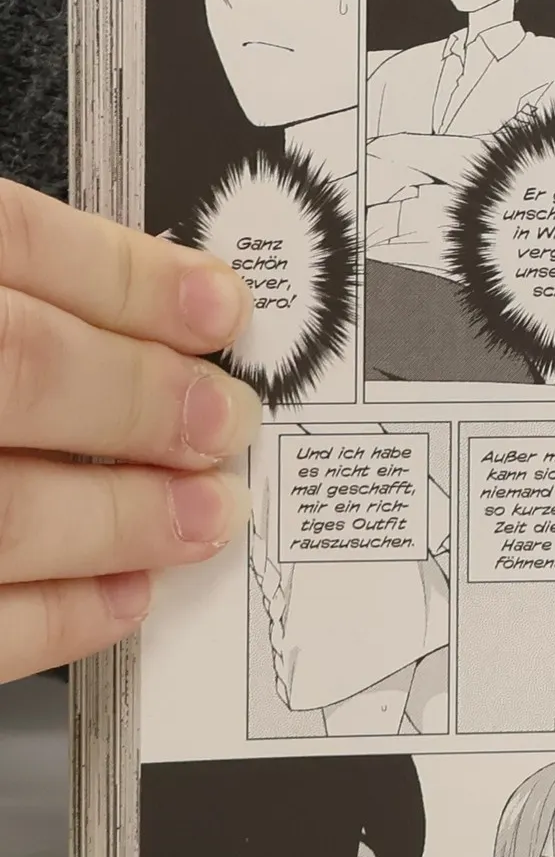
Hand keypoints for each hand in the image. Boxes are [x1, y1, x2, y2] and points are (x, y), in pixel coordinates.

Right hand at [0, 181, 259, 681]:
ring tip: (209, 515)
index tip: (219, 303)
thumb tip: (154, 307)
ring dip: (127, 516)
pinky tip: (124, 597)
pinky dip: (55, 619)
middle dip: (148, 398)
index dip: (126, 273)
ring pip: (5, 510)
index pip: (4, 237)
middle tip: (231, 421)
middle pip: (20, 370)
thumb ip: (20, 290)